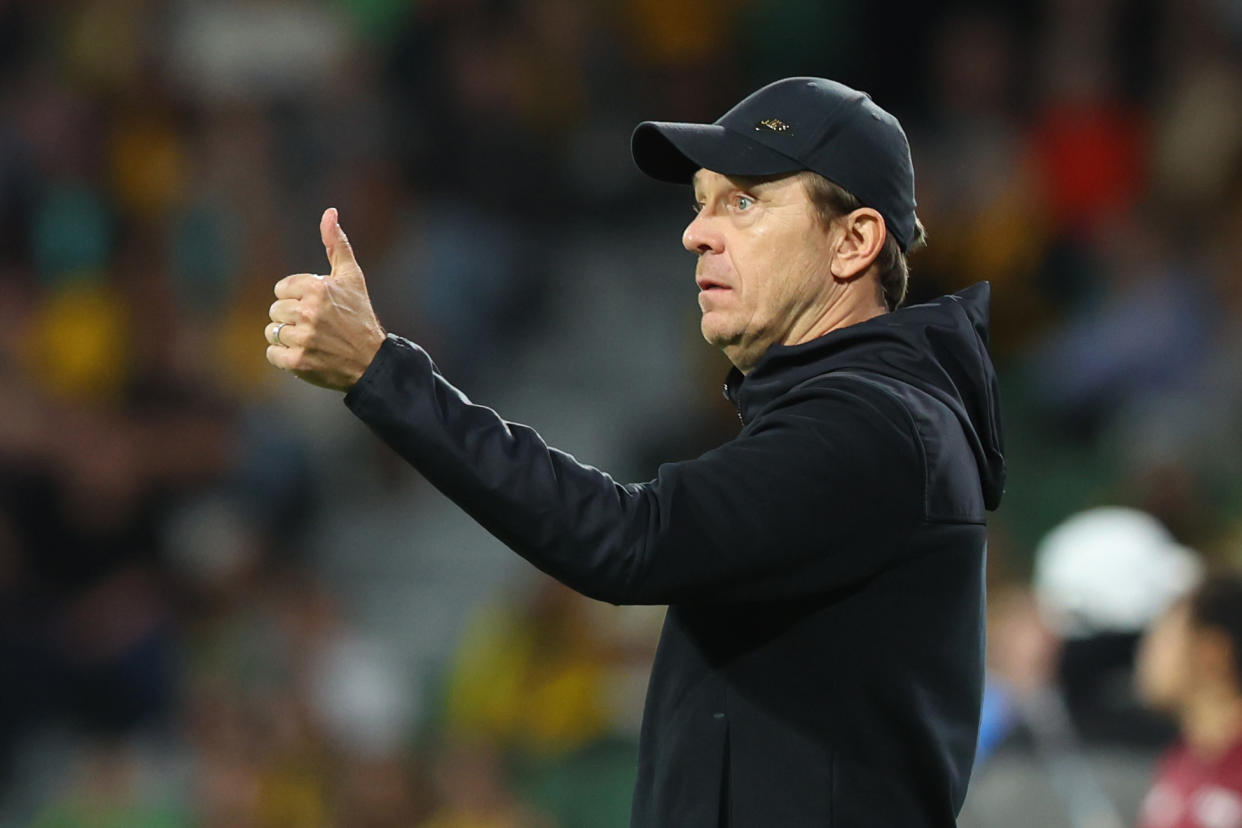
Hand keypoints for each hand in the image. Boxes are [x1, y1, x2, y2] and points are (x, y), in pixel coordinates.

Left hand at [266, 208, 385, 389]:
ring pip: (272, 332)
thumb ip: (337, 244)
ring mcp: (303, 338)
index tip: (318, 308)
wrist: (372, 360)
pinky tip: (306, 355)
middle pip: (275, 311)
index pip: (281, 290)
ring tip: (312, 342)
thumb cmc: (359, 316)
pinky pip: (272, 354)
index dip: (297, 299)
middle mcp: (309, 312)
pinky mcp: (298, 362)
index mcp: (317, 288)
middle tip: (317, 327)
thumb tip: (329, 212)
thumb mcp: (351, 277)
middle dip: (292, 318)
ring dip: (288, 338)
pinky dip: (285, 357)